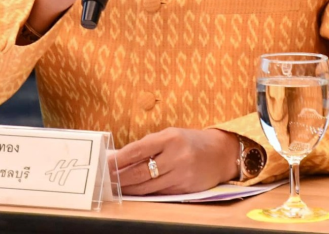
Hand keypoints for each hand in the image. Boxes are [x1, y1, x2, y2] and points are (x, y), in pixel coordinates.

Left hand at [112, 128, 239, 194]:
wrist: (221, 153)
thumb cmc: (191, 141)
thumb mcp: (171, 135)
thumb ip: (149, 145)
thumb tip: (122, 157)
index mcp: (170, 138)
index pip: (138, 150)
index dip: (120, 159)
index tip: (107, 164)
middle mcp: (176, 156)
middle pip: (141, 172)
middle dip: (120, 177)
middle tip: (107, 180)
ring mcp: (181, 174)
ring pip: (148, 186)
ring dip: (129, 188)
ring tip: (116, 188)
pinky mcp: (185, 189)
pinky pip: (160, 193)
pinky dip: (145, 193)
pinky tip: (135, 192)